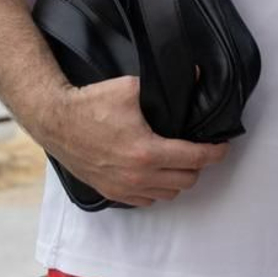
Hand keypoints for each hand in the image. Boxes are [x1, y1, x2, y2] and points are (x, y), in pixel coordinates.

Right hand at [36, 76, 227, 207]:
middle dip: (198, 165)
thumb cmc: (90, 104)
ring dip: (178, 179)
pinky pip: (145, 200)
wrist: (56, 121)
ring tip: (180, 161)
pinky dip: (157, 189)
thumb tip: (195, 76)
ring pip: (168, 194)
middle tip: (200, 150)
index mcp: (147, 152)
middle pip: (186, 180)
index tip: (222, 147)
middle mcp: (137, 176)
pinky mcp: (110, 192)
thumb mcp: (132, 87)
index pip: (195, 158)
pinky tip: (157, 173)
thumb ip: (166, 86)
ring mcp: (123, 187)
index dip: (214, 152)